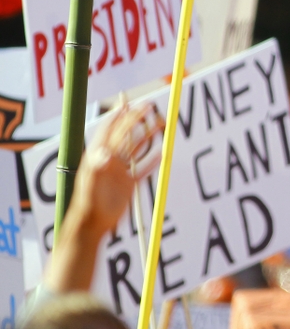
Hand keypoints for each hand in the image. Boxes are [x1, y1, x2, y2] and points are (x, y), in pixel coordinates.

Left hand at [68, 100, 163, 237]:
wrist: (93, 224)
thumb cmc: (88, 204)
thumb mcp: (90, 184)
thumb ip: (96, 167)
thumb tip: (104, 152)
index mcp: (99, 156)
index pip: (109, 130)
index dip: (117, 116)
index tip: (128, 104)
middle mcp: (110, 160)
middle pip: (126, 134)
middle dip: (136, 119)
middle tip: (149, 106)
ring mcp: (120, 171)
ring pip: (137, 148)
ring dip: (148, 135)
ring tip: (160, 123)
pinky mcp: (128, 183)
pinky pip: (144, 168)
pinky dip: (153, 160)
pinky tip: (162, 153)